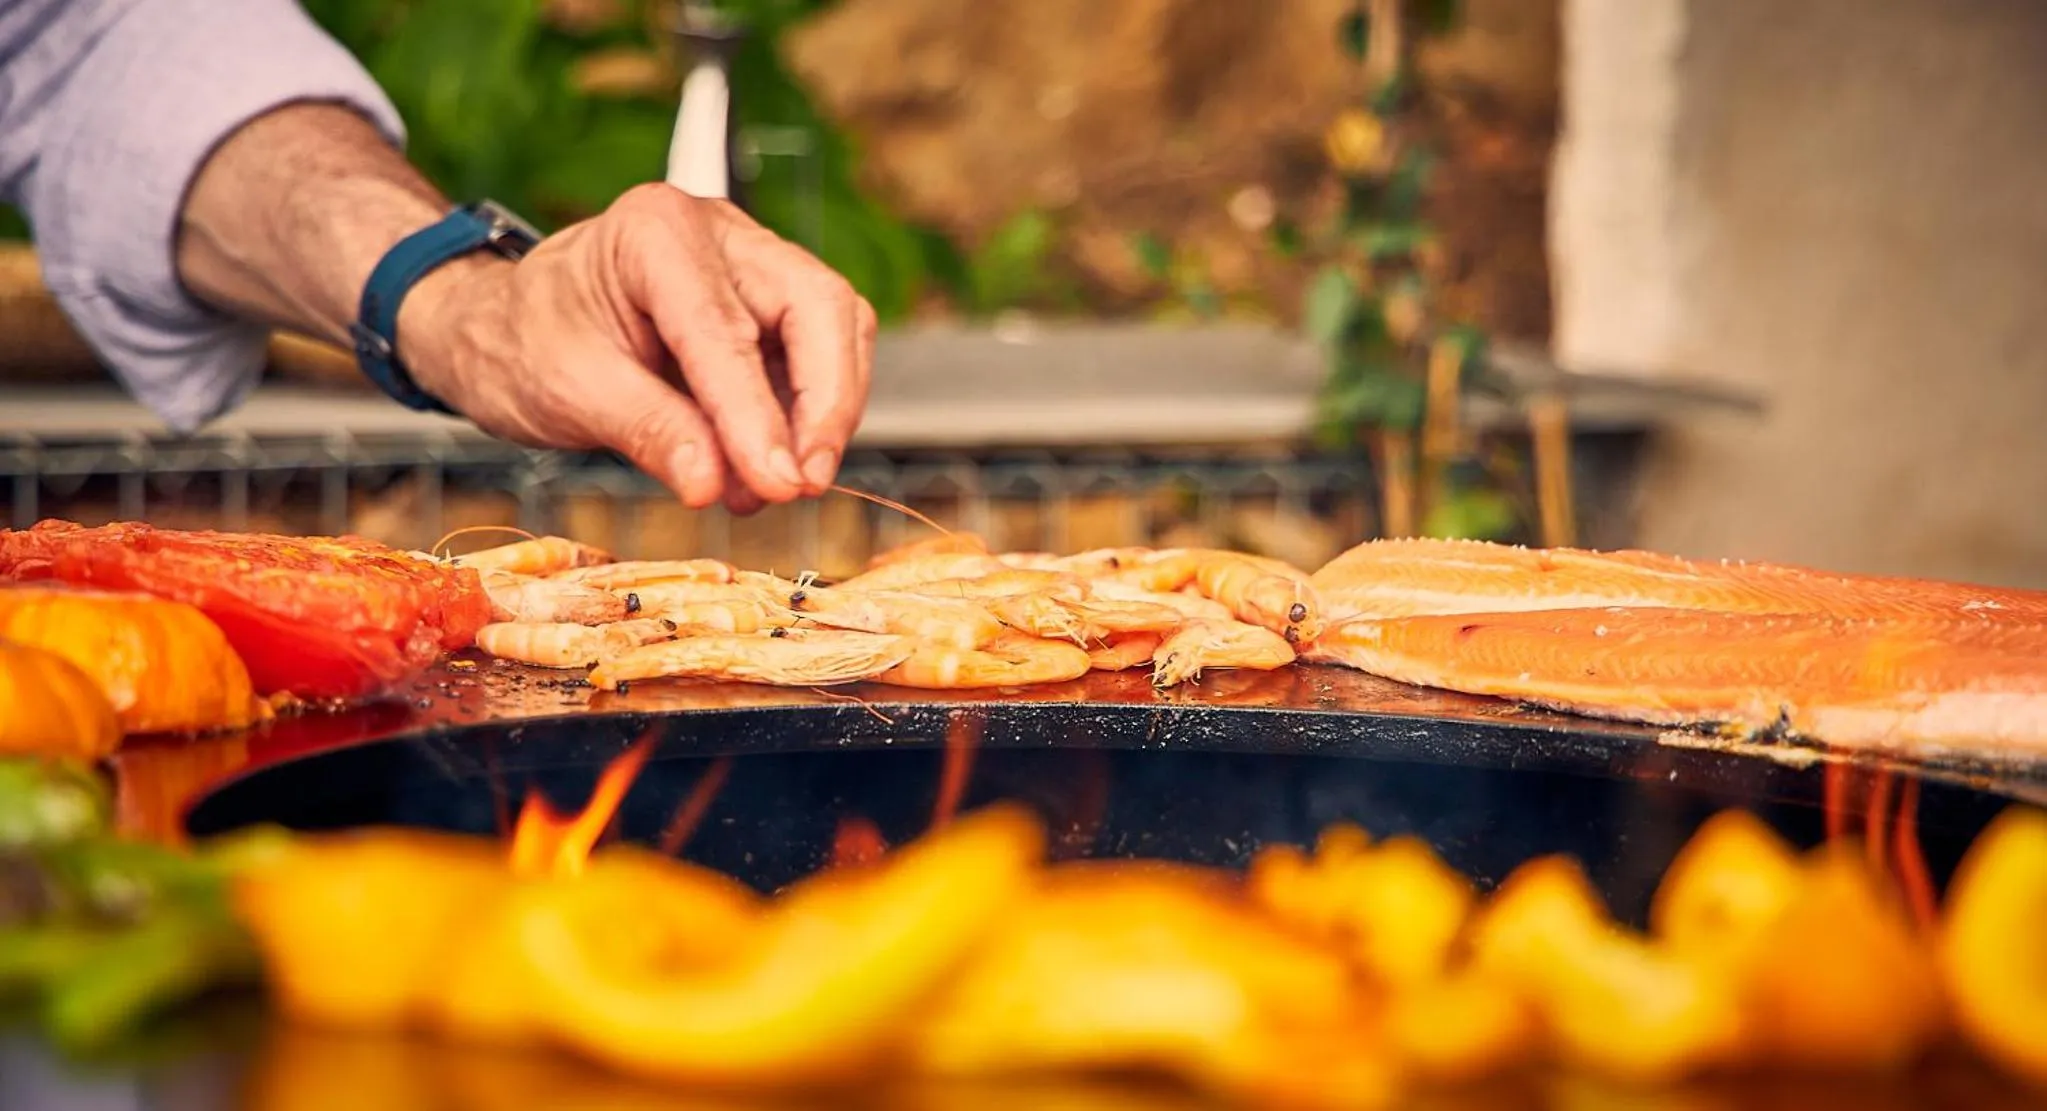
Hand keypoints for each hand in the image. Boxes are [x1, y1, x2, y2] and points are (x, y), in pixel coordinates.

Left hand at [403, 184, 875, 512]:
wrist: (507, 328)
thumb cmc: (525, 343)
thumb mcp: (569, 392)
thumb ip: (648, 432)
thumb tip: (714, 484)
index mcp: (655, 232)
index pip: (726, 329)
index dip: (757, 415)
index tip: (777, 484)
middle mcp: (719, 233)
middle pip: (818, 306)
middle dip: (825, 405)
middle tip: (802, 485)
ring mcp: (752, 264)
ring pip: (836, 328)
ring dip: (824, 416)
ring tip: (773, 487)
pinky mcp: (769, 306)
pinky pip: (819, 356)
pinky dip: (806, 418)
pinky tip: (765, 467)